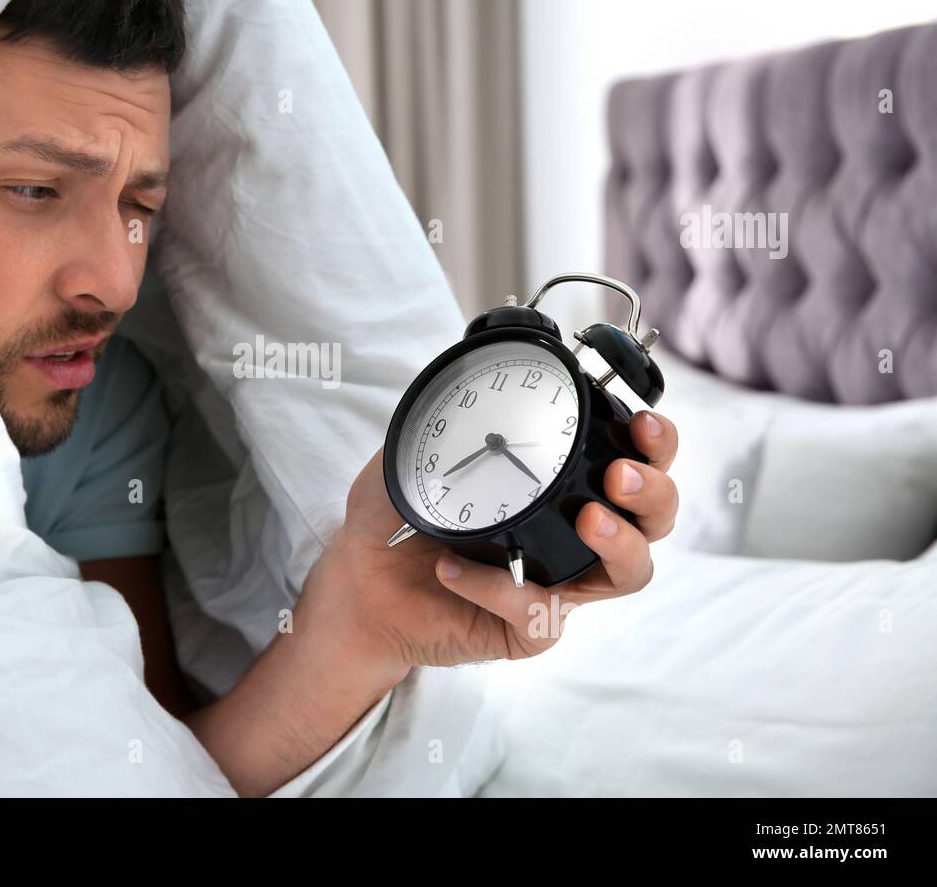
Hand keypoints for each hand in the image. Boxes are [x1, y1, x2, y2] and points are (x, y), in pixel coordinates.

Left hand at [296, 410, 677, 673]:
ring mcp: (559, 583)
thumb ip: (447, 420)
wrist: (358, 582)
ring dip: (621, 544)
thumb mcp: (417, 454)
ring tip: (588, 519)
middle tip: (620, 475)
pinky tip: (452, 567)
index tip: (643, 423)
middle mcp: (574, 534)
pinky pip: (537, 610)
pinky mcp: (531, 628)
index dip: (656, 443)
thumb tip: (467, 385)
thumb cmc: (398, 518)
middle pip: (654, 517)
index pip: (635, 459)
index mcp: (561, 484)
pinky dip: (497, 587)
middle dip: (654, 491)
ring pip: (629, 572)